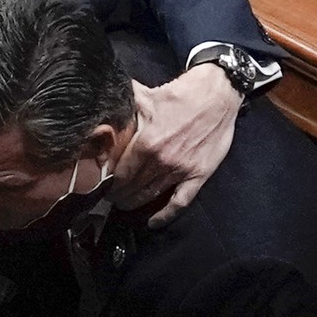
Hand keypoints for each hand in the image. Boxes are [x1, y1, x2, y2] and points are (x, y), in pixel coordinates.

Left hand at [110, 64, 243, 226]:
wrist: (217, 94)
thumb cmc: (179, 95)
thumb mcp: (144, 96)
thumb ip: (121, 106)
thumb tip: (99, 107)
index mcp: (146, 143)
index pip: (120, 173)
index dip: (109, 182)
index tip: (102, 184)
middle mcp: (162, 160)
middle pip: (132, 188)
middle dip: (118, 195)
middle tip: (111, 196)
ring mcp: (181, 170)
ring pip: (151, 196)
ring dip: (135, 203)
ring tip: (125, 204)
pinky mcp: (199, 174)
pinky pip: (181, 202)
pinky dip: (166, 215)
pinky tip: (153, 223)